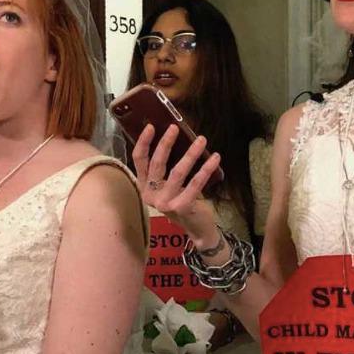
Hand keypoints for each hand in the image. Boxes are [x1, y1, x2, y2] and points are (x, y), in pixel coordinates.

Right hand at [132, 124, 221, 245]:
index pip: (139, 160)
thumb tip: (174, 135)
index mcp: (144, 186)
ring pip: (178, 172)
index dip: (143, 142)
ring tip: (201, 140)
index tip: (151, 126)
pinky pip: (195, 183)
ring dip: (191, 153)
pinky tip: (215, 158)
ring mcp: (164, 203)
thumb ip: (167, 167)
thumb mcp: (169, 184)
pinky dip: (206, 169)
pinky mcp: (181, 207)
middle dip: (166, 143)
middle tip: (175, 128)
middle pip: (156, 164)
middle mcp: (150, 195)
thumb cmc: (183, 200)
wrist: (197, 228)